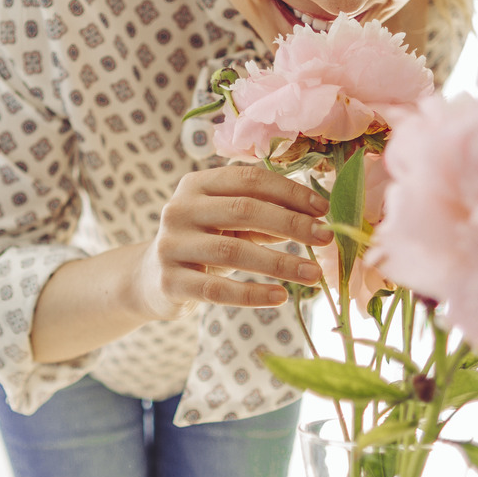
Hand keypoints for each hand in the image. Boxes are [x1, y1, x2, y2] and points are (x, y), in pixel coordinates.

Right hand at [135, 164, 332, 319]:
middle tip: (326, 237)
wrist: (150, 278)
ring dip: (280, 263)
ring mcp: (172, 245)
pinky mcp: (170, 281)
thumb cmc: (203, 243)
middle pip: (243, 210)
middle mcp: (179, 209)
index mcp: (196, 185)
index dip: (289, 192)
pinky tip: (280, 297)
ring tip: (314, 274)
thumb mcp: (227, 223)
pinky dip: (252, 294)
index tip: (323, 209)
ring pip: (233, 251)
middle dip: (291, 224)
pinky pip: (217, 290)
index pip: (248, 179)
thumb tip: (316, 218)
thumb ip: (263, 215)